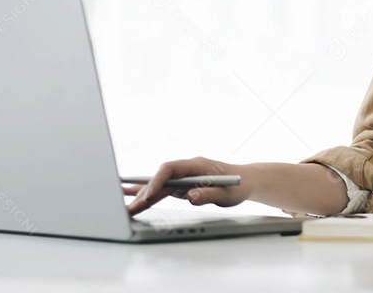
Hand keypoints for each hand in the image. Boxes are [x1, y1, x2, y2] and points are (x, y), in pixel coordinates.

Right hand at [124, 157, 251, 215]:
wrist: (246, 182)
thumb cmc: (237, 185)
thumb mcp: (226, 192)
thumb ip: (208, 193)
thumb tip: (192, 196)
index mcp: (196, 165)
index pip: (170, 169)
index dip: (157, 180)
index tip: (149, 194)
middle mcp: (187, 169)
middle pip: (160, 179)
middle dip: (145, 192)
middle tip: (131, 207)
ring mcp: (184, 177)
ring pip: (159, 186)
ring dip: (143, 197)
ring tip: (126, 207)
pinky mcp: (183, 186)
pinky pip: (163, 190)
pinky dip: (149, 195)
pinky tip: (133, 198)